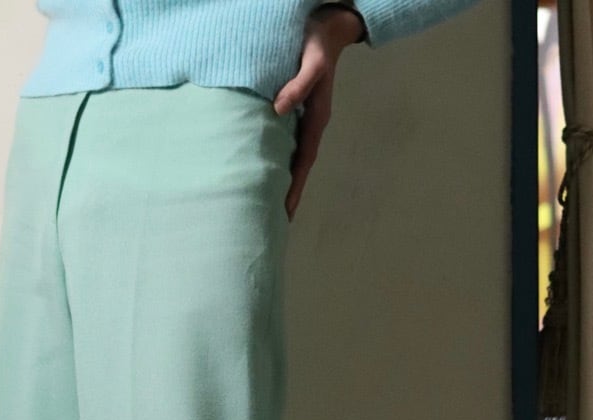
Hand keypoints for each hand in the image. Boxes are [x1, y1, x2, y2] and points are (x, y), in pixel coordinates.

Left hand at [273, 6, 363, 221]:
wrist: (327, 24)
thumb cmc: (318, 42)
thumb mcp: (311, 62)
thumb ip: (298, 86)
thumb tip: (278, 110)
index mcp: (316, 118)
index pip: (303, 162)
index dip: (294, 187)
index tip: (285, 212)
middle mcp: (309, 123)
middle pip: (297, 166)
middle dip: (288, 193)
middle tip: (274, 221)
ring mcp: (302, 117)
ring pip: (291, 155)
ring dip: (282, 179)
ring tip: (268, 203)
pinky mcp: (293, 108)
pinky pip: (284, 140)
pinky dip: (276, 157)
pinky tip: (265, 167)